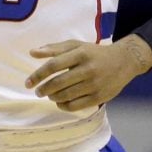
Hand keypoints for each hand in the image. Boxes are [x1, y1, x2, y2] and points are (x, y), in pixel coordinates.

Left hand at [25, 35, 151, 111]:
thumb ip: (54, 48)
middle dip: (43, 89)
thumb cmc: (94, 52)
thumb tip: (32, 53)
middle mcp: (87, 69)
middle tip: (37, 91)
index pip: (53, 65)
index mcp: (80, 53)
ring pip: (66, 96)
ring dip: (52, 97)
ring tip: (49, 95)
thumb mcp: (76, 45)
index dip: (38, 75)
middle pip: (58, 83)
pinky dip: (63, 106)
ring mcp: (94, 84)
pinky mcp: (99, 97)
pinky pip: (76, 106)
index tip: (28, 83)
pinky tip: (60, 102)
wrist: (124, 61)